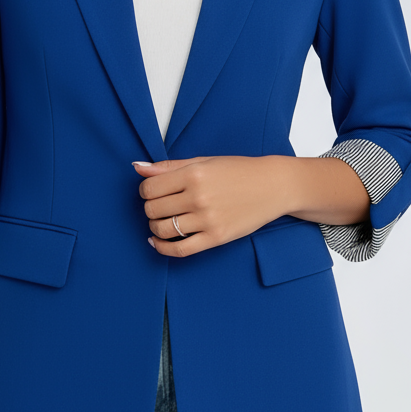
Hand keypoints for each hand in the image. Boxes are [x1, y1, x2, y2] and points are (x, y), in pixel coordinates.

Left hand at [132, 155, 288, 256]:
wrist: (272, 186)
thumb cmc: (238, 171)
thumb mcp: (203, 161)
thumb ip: (168, 166)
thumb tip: (138, 168)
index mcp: (194, 174)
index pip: (149, 188)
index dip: (145, 191)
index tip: (151, 191)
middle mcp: (198, 197)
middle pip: (153, 209)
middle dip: (150, 208)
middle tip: (159, 205)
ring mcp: (207, 219)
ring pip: (162, 229)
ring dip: (154, 226)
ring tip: (161, 220)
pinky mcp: (216, 238)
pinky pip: (180, 249)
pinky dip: (162, 248)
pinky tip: (157, 241)